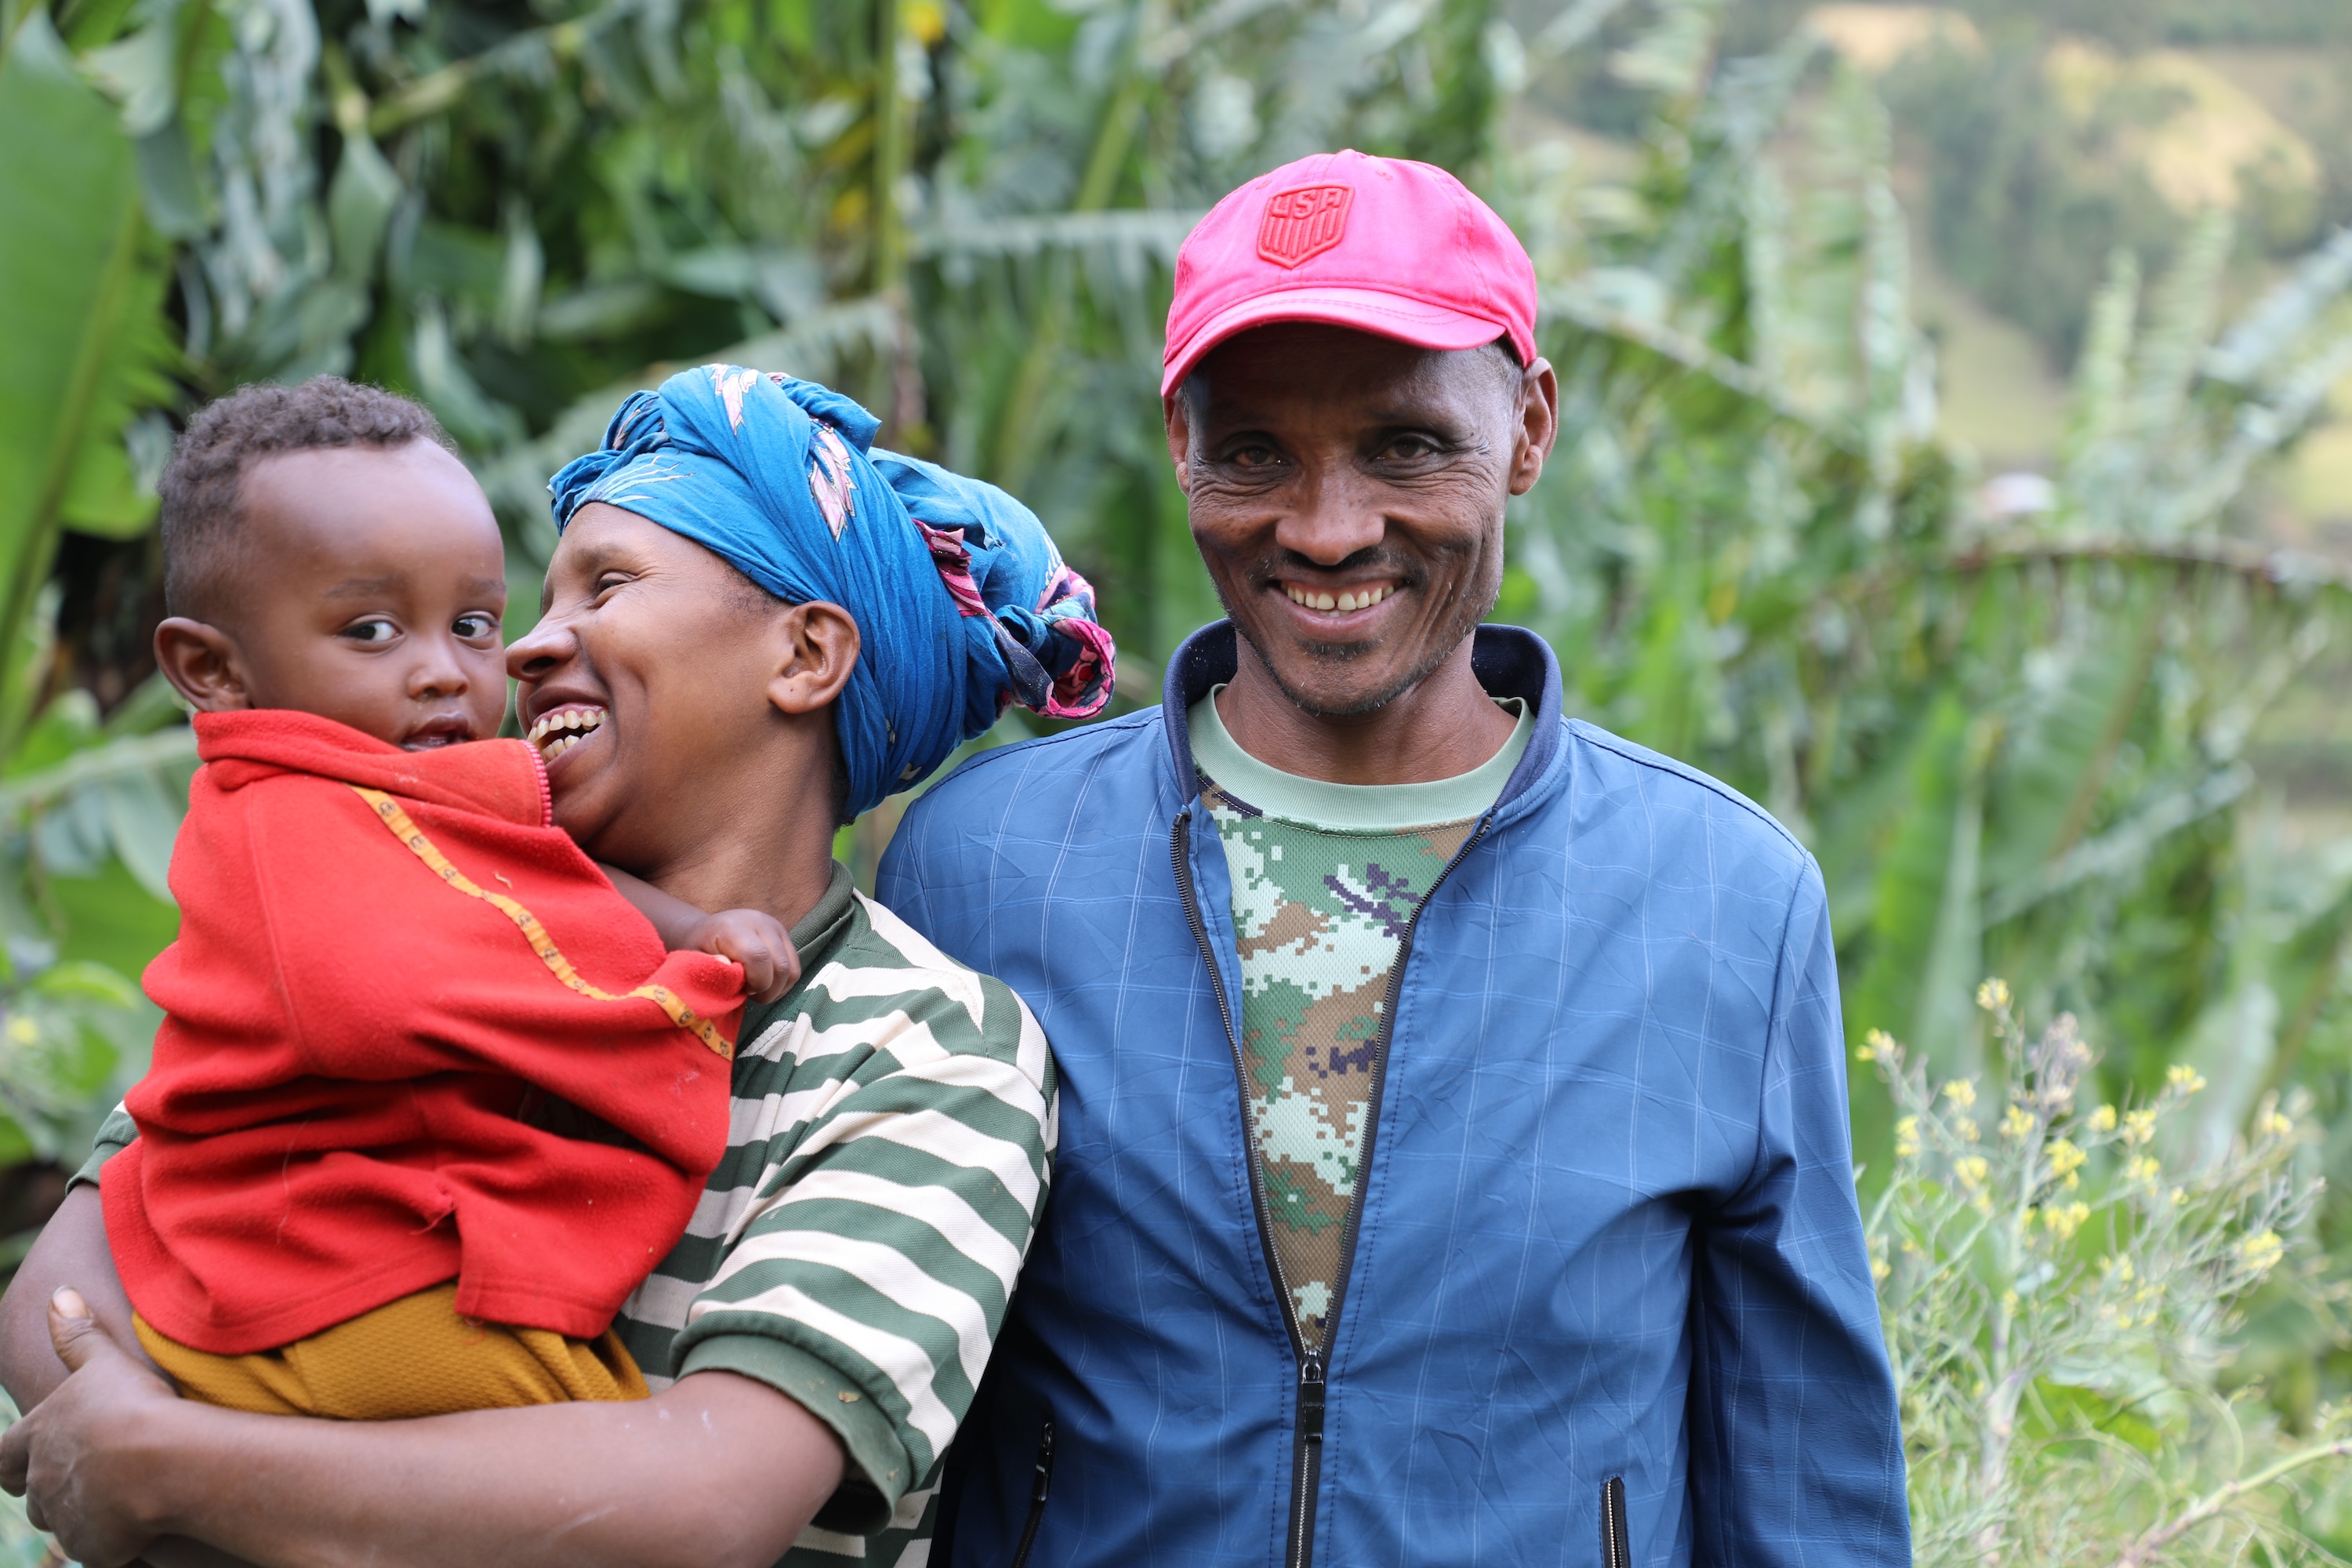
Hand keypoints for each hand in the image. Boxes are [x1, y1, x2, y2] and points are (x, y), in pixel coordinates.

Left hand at [0, 1289, 179, 1567]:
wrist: (161, 1464)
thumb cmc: (129, 1406)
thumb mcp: (103, 1362)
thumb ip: (78, 1334)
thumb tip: (58, 1292)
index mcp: (36, 1439)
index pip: (0, 1456)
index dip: (7, 1458)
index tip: (13, 1462)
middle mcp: (41, 1482)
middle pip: (31, 1493)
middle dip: (49, 1488)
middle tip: (77, 1478)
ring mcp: (66, 1517)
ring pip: (62, 1522)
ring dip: (79, 1512)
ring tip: (114, 1500)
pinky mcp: (95, 1547)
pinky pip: (96, 1546)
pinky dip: (112, 1538)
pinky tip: (139, 1523)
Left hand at [683, 909, 799, 1003]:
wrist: (708, 930)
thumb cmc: (699, 948)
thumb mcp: (694, 958)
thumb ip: (709, 966)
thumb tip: (726, 967)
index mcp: (734, 926)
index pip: (759, 956)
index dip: (756, 982)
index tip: (742, 990)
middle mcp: (760, 922)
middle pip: (780, 966)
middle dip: (767, 991)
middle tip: (749, 995)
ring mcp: (776, 927)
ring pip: (792, 969)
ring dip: (777, 989)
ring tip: (756, 990)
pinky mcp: (785, 935)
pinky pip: (795, 968)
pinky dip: (783, 984)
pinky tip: (766, 985)